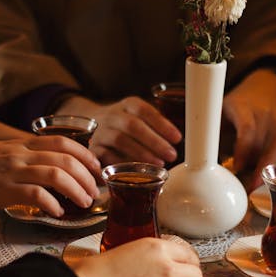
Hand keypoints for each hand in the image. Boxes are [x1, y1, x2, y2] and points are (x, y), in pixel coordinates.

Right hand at [0, 135, 100, 214]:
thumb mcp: (2, 154)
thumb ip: (24, 158)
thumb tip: (49, 173)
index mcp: (21, 144)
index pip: (63, 142)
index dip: (85, 155)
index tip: (96, 169)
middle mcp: (20, 154)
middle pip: (66, 158)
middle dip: (87, 177)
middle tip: (94, 192)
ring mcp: (12, 170)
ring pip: (56, 174)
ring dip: (76, 190)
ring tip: (83, 203)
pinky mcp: (3, 189)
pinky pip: (35, 194)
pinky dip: (51, 203)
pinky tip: (57, 212)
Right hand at [58, 95, 180, 166]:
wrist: (92, 126)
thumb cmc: (126, 126)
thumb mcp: (139, 117)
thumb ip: (157, 126)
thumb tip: (183, 140)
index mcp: (128, 105)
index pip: (145, 110)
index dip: (162, 124)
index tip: (178, 138)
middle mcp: (112, 115)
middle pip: (132, 125)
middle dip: (154, 141)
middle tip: (171, 155)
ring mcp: (101, 131)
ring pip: (120, 140)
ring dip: (141, 153)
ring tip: (158, 164)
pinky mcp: (93, 148)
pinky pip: (107, 156)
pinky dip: (123, 163)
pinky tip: (136, 171)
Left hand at [222, 69, 275, 190]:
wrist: (267, 87)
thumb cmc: (239, 104)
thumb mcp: (222, 109)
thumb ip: (214, 130)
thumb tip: (201, 159)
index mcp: (244, 107)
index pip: (247, 128)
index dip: (243, 149)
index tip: (237, 166)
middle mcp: (266, 113)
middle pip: (264, 143)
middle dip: (258, 166)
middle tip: (249, 186)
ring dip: (269, 168)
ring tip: (259, 185)